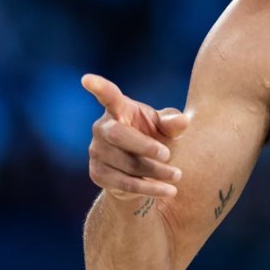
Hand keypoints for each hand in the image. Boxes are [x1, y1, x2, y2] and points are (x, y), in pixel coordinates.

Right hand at [81, 73, 189, 199]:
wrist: (145, 170)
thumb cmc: (155, 138)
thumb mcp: (167, 128)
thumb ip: (173, 123)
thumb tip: (182, 121)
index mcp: (119, 109)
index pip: (108, 95)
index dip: (98, 87)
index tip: (86, 79)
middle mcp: (102, 128)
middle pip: (118, 134)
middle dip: (144, 146)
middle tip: (168, 154)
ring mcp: (96, 151)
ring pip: (126, 163)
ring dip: (155, 171)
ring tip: (177, 175)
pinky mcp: (97, 174)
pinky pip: (124, 183)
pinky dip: (149, 188)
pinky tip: (168, 190)